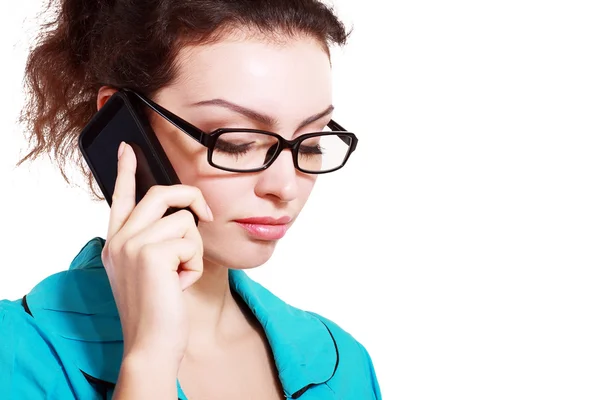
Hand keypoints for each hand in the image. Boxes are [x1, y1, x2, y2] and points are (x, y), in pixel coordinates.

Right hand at [101, 142, 213, 367]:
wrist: (151, 344)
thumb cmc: (157, 310)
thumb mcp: (149, 271)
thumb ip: (154, 241)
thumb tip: (180, 216)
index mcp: (116, 242)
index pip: (120, 197)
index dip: (125, 170)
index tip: (128, 148)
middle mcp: (119, 239)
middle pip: (160, 193)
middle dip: (191, 198)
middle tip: (207, 215)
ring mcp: (132, 244)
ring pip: (183, 220)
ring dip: (193, 249)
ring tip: (179, 276)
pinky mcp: (151, 253)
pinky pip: (191, 242)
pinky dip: (194, 265)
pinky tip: (180, 284)